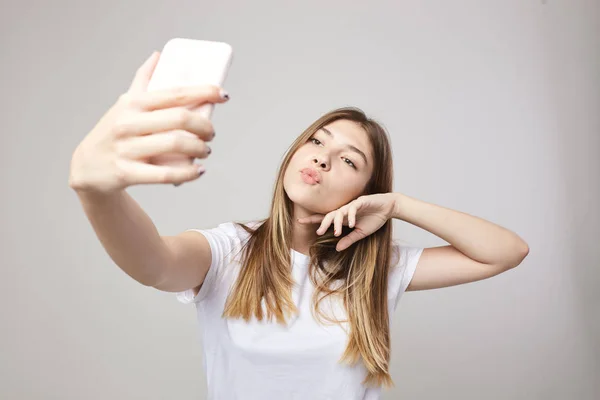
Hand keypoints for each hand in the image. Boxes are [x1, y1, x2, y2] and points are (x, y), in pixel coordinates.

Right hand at [68, 51, 229, 193]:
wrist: (87, 168)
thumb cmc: (113, 132)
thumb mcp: (124, 104)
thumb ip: (142, 80)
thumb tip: (158, 55)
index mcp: (132, 103)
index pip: (175, 93)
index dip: (203, 92)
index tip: (223, 95)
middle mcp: (128, 123)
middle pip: (179, 119)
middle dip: (204, 126)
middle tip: (211, 133)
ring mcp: (126, 149)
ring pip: (174, 145)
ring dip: (199, 148)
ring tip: (205, 150)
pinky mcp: (126, 173)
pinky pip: (164, 174)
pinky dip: (187, 173)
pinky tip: (198, 171)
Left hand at [297, 193, 395, 250]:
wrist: (388, 208)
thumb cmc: (374, 218)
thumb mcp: (360, 233)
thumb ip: (349, 239)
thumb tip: (337, 249)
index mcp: (343, 217)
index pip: (326, 218)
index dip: (313, 220)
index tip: (300, 221)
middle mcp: (345, 210)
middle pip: (329, 215)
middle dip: (322, 222)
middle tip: (318, 232)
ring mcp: (352, 205)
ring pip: (340, 212)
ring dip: (337, 222)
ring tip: (336, 232)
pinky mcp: (361, 201)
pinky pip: (353, 208)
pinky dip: (352, 216)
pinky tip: (352, 224)